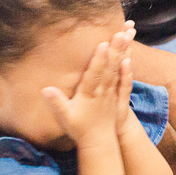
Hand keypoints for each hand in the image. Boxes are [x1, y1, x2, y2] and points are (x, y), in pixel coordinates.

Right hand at [42, 25, 134, 147]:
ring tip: (127, 37)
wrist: (99, 141)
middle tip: (121, 33)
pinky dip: (127, 71)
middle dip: (116, 50)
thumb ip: (57, 103)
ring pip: (118, 70)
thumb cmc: (79, 128)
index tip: (103, 44)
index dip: (99, 59)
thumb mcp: (65, 117)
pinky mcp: (117, 96)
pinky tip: (129, 59)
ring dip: (123, 53)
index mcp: (89, 94)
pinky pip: (124, 82)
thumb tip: (46, 90)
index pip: (95, 74)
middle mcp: (103, 91)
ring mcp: (112, 93)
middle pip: (110, 68)